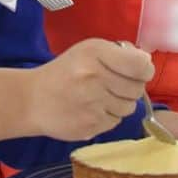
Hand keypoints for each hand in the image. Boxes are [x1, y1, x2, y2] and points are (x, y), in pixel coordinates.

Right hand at [24, 39, 153, 140]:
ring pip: (129, 108)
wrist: (32, 100)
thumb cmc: (64, 71)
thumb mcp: (88, 50)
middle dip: (132, 87)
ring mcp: (92, 105)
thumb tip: (146, 62)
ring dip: (120, 103)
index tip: (139, 71)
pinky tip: (92, 109)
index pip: (140, 65)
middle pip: (137, 89)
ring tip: (101, 97)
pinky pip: (115, 122)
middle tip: (116, 85)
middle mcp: (95, 79)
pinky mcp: (90, 127)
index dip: (145, 69)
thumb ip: (118, 53)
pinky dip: (109, 116)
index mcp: (95, 54)